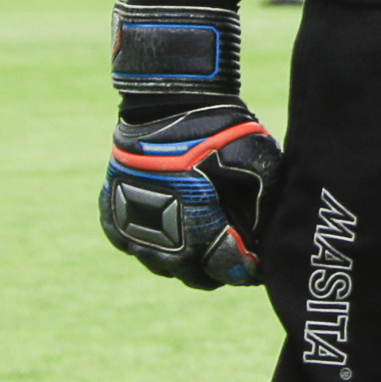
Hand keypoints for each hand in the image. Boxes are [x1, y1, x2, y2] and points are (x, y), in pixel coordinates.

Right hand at [101, 0, 283, 288]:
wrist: (167, 104)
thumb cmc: (219, 134)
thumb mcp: (259, 164)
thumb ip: (266, 204)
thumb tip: (268, 238)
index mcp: (200, 236)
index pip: (229, 273)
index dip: (246, 268)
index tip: (257, 258)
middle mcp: (161, 245)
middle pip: (194, 276)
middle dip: (217, 267)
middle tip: (230, 248)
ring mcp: (132, 232)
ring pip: (160, 265)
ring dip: (181, 257)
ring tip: (198, 236)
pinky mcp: (112, 214)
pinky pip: (129, 244)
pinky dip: (147, 240)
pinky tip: (164, 226)